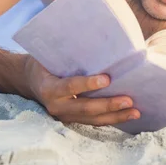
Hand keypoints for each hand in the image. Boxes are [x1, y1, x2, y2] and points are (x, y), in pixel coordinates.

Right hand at [24, 55, 139, 124]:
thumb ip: (69, 55)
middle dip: (109, 105)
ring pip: (92, 119)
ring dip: (115, 116)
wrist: (29, 80)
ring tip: (135, 111)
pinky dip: (111, 119)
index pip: (70, 86)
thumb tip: (95, 43)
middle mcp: (56, 106)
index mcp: (49, 88)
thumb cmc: (44, 63)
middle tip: (129, 100)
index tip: (107, 79)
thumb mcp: (50, 57)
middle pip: (85, 108)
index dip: (88, 84)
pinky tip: (127, 115)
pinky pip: (93, 121)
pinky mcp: (72, 120)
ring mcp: (64, 116)